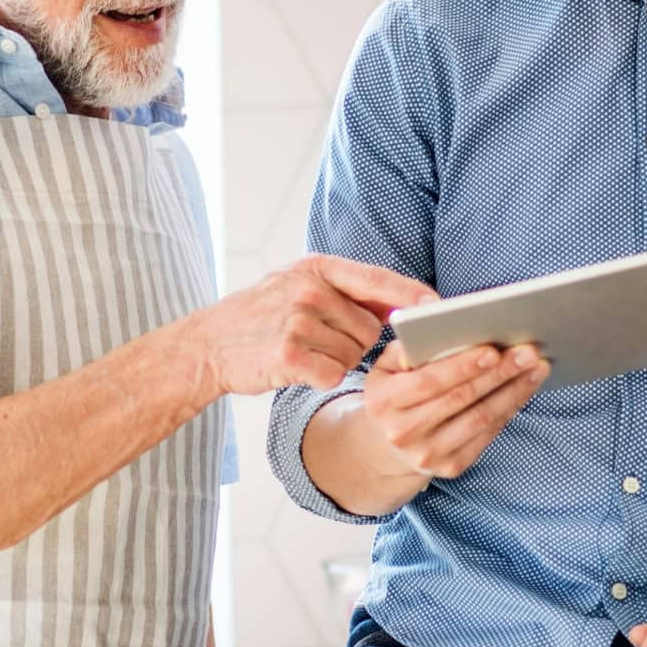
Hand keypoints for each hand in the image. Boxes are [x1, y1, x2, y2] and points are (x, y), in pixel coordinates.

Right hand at [189, 255, 435, 398]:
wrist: (208, 344)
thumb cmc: (261, 316)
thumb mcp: (299, 285)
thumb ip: (347, 291)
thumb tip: (402, 304)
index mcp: (315, 268)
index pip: (377, 279)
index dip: (411, 296)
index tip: (439, 309)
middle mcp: (308, 290)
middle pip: (369, 328)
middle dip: (356, 342)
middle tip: (320, 340)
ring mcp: (297, 322)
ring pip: (354, 354)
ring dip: (337, 361)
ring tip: (304, 351)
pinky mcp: (289, 356)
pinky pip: (334, 375)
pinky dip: (322, 378)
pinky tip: (297, 369)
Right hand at [357, 339, 548, 480]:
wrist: (387, 445)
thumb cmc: (393, 394)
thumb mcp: (386, 368)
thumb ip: (407, 345)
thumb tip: (436, 318)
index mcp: (382, 402)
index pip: (429, 381)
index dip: (463, 366)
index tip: (494, 349)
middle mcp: (402, 432)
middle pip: (461, 398)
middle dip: (499, 373)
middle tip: (529, 352)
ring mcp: (427, 454)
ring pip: (481, 418)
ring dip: (514, 391)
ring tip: (536, 368)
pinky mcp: (450, 468)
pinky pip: (487, 435)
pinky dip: (509, 409)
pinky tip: (524, 389)